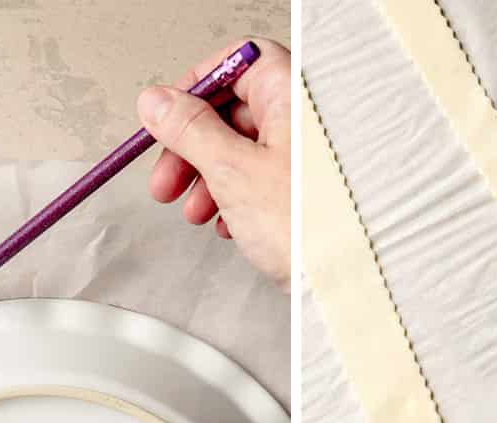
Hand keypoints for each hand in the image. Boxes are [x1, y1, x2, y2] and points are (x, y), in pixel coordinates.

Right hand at [137, 39, 290, 288]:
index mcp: (293, 94)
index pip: (235, 64)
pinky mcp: (307, 191)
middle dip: (192, 148)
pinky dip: (236, 198)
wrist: (339, 285)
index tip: (166, 120)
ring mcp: (308, 157)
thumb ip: (189, 130)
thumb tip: (157, 103)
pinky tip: (226, 224)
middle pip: (234, 112)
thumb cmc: (304, 228)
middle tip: (167, 179)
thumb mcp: (232, 170)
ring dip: (209, 179)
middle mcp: (305, 118)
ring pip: (244, 150)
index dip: (194, 91)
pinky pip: (263, 180)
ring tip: (194, 211)